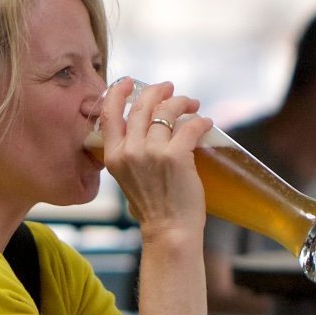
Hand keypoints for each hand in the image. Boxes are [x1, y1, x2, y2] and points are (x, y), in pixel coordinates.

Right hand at [100, 78, 211, 241]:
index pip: (109, 114)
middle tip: (169, 89)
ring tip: (192, 104)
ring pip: (166, 111)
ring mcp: (152, 153)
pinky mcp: (176, 156)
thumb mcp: (127, 179)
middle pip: (140, 106)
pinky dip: (200, 120)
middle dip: (158, 91)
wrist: (169, 231)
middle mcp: (129, 151)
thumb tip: (146, 132)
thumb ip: (129, 155)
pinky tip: (206, 122)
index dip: (118, 92)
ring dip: (182, 102)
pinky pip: (190, 126)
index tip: (129, 83)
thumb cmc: (153, 209)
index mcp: (113, 156)